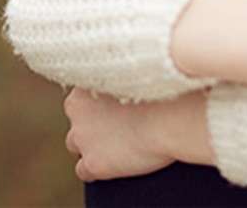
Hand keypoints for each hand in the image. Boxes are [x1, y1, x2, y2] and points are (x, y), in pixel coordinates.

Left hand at [63, 87, 210, 181]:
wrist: (171, 117)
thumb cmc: (166, 90)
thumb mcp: (139, 75)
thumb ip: (126, 79)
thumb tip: (134, 81)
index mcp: (88, 81)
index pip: (84, 94)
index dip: (101, 102)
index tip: (118, 106)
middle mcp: (77, 108)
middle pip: (77, 118)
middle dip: (92, 124)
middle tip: (117, 126)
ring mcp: (82, 137)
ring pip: (75, 144)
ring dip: (91, 146)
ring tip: (115, 148)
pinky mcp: (92, 163)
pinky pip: (84, 171)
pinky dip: (96, 170)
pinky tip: (113, 167)